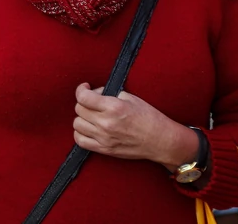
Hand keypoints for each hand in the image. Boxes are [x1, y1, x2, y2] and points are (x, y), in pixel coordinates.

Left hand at [72, 83, 198, 169]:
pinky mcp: (104, 149)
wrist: (160, 140)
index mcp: (113, 107)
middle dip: (84, 102)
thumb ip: (110, 94)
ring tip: (92, 115)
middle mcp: (106, 123)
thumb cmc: (149, 117)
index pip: (83, 97)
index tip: (85, 88)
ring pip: (77, 124)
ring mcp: (104, 138)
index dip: (81, 90)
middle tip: (94, 102)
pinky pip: (80, 141)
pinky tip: (88, 128)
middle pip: (79, 109)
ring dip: (82, 117)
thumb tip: (96, 94)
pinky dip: (80, 133)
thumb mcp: (131, 98)